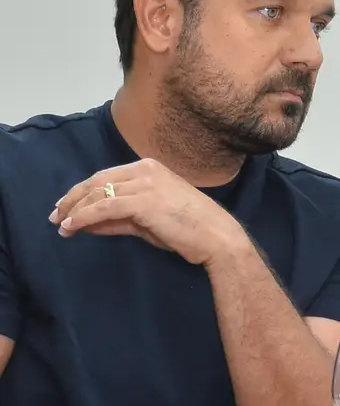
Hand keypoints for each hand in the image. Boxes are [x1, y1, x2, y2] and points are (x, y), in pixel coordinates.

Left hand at [50, 159, 248, 265]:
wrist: (216, 237)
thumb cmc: (189, 230)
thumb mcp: (149, 221)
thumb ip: (119, 219)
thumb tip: (88, 224)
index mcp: (150, 168)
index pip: (106, 176)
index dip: (82, 192)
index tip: (66, 207)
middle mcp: (145, 170)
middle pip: (97, 181)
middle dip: (73, 199)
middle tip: (56, 216)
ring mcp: (144, 183)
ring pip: (97, 194)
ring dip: (74, 210)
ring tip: (61, 225)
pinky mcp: (142, 201)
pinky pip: (103, 208)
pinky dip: (83, 218)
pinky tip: (72, 227)